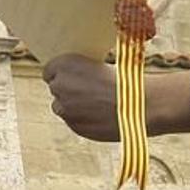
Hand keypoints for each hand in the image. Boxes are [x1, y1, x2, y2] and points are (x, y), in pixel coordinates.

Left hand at [43, 52, 189, 140]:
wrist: (140, 104)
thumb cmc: (126, 80)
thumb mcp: (102, 65)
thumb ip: (82, 71)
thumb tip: (76, 78)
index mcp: (65, 64)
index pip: (50, 69)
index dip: (63, 73)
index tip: (74, 75)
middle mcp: (60, 85)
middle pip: (56, 88)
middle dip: (68, 89)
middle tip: (88, 89)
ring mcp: (64, 108)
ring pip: (62, 106)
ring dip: (73, 105)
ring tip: (96, 103)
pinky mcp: (73, 126)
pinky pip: (73, 121)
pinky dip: (83, 118)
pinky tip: (100, 114)